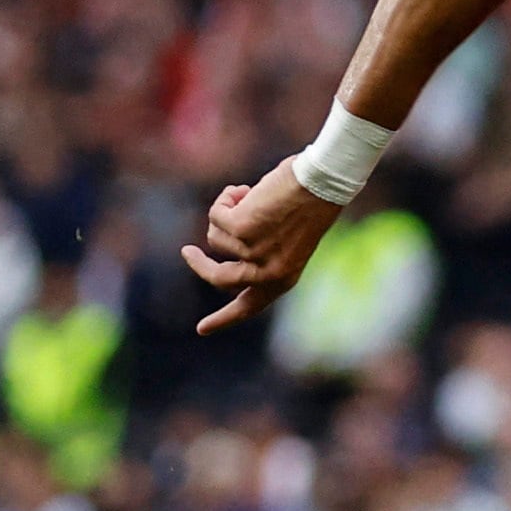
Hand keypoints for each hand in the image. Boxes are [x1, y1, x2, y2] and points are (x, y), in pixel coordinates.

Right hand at [181, 161, 342, 334]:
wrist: (323, 181)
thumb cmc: (310, 204)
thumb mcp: (287, 241)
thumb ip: (259, 253)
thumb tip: (223, 249)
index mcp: (283, 279)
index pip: (248, 307)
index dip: (223, 318)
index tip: (202, 329)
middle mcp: (267, 273)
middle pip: (217, 277)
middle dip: (200, 264)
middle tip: (188, 251)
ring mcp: (252, 253)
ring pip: (215, 237)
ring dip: (226, 214)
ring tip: (250, 196)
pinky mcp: (240, 230)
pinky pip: (216, 216)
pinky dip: (225, 200)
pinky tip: (243, 190)